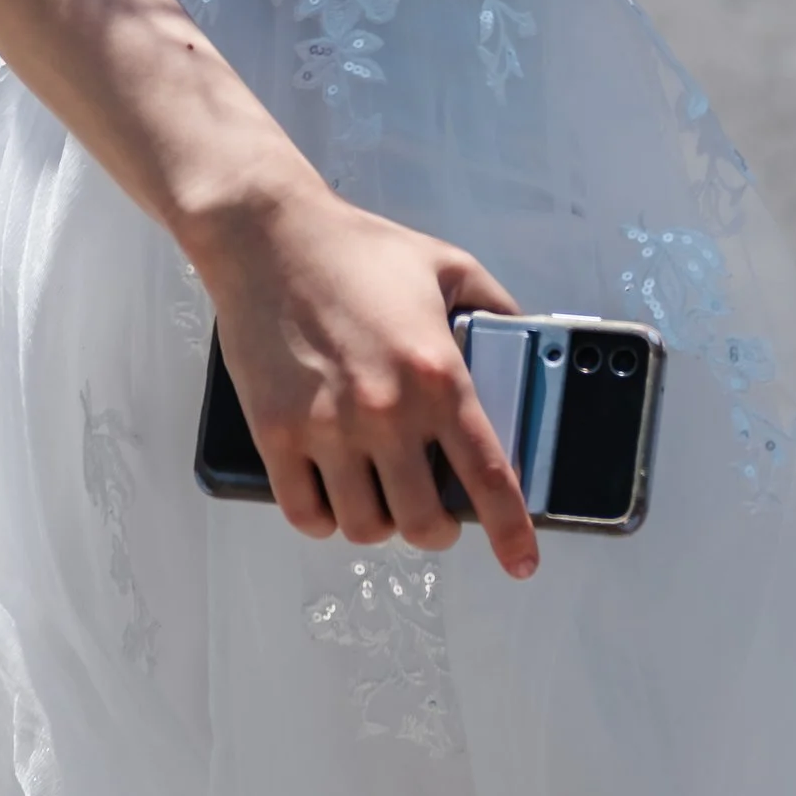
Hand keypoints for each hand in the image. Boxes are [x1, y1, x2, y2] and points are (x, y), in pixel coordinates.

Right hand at [192, 176, 538, 579]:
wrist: (266, 233)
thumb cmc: (358, 248)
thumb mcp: (448, 266)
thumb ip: (497, 309)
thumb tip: (528, 348)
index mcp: (438, 375)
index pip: (489, 477)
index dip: (513, 531)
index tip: (523, 562)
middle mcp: (386, 412)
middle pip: (424, 522)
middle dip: (437, 530)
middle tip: (435, 514)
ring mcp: (327, 428)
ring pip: (365, 527)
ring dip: (380, 524)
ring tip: (381, 498)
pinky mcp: (276, 433)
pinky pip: (304, 514)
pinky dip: (324, 519)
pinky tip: (332, 498)